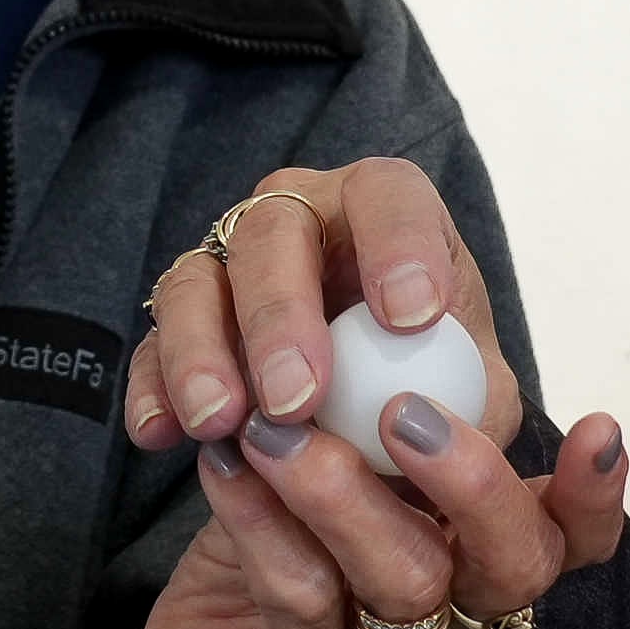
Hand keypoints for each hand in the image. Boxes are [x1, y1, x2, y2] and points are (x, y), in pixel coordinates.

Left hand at [100, 163, 629, 628]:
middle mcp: (452, 625)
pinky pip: (300, 597)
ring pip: (406, 582)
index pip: (565, 541)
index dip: (594, 493)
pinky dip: (262, 520)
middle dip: (473, 480)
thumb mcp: (334, 479)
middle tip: (405, 411)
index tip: (600, 424)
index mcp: (474, 568)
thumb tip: (396, 312)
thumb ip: (378, 418)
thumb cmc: (271, 565)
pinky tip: (225, 462)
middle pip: (513, 567)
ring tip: (276, 426)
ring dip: (342, 491)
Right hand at [118, 158, 484, 454]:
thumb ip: (471, 401)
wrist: (380, 420)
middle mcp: (298, 217)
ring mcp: (229, 264)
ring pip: (197, 281)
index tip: (411, 319)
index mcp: (383, 210)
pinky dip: (152, 387)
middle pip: (274, 233)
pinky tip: (161, 433)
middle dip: (281, 317)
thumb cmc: (435, 383)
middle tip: (296, 400)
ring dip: (202, 352)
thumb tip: (440, 419)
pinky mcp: (183, 320)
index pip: (388, 195)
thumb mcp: (477, 393)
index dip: (397, 244)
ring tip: (221, 423)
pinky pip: (153, 343)